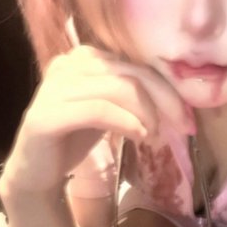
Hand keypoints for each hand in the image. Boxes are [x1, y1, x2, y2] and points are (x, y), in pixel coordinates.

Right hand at [0, 46, 193, 192]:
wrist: (38, 170)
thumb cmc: (77, 136)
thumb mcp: (111, 107)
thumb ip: (134, 93)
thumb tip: (180, 97)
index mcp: (85, 56)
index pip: (137, 63)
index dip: (168, 87)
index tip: (188, 117)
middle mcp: (68, 63)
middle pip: (132, 73)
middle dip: (166, 101)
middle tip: (184, 127)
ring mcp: (54, 87)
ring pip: (118, 88)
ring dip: (147, 113)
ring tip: (156, 135)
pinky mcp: (47, 114)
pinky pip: (98, 110)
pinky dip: (127, 123)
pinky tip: (140, 137)